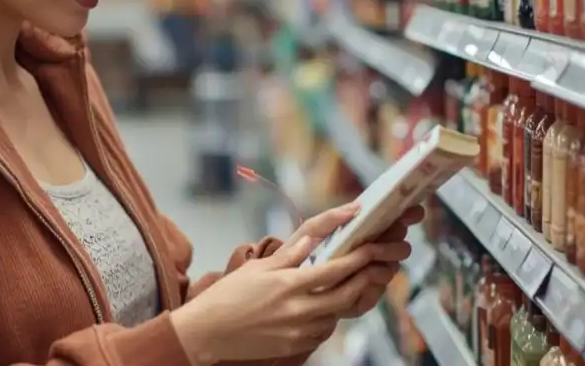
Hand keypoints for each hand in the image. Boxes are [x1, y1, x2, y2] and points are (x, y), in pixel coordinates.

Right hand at [170, 206, 416, 365]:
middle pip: (345, 293)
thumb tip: (312, 239)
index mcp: (288, 284)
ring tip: (356, 283)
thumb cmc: (228, 296)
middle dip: (365, 278)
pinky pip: (323, 331)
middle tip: (376, 266)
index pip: (334, 270)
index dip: (357, 258)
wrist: (207, 332)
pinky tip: (327, 306)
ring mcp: (298, 330)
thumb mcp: (257, 268)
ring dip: (350, 297)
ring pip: (338, 313)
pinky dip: (331, 317)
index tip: (371, 247)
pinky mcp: (294, 345)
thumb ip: (289, 255)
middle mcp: (298, 309)